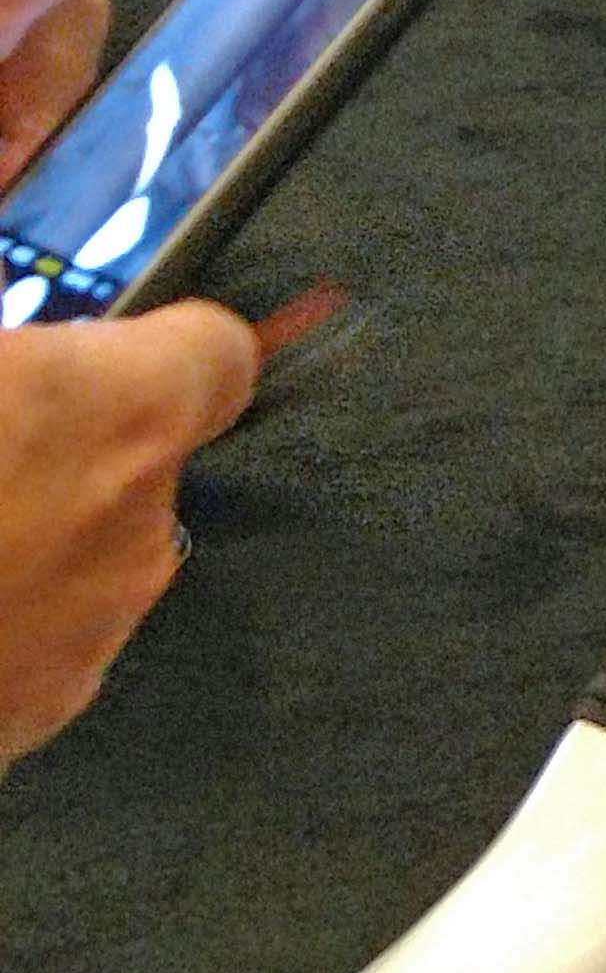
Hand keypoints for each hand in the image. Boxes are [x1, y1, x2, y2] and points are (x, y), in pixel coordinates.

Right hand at [0, 304, 260, 763]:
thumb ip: (4, 310)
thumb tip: (12, 262)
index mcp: (120, 416)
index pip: (217, 354)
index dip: (163, 344)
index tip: (109, 344)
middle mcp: (134, 527)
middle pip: (139, 457)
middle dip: (66, 444)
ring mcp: (92, 631)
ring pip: (89, 550)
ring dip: (28, 532)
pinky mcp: (43, 710)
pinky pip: (44, 631)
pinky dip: (0, 614)